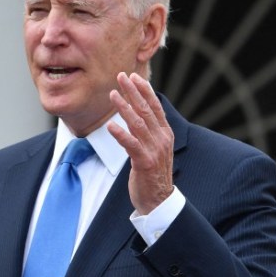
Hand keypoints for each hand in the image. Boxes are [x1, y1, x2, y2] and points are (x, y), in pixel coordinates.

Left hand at [107, 72, 173, 214]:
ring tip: (112, 94)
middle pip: (146, 110)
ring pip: (138, 124)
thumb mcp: (154, 148)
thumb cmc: (152, 173)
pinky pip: (131, 145)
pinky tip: (110, 125)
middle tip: (121, 76)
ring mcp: (154, 150)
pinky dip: (121, 134)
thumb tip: (138, 113)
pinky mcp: (144, 163)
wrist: (159, 200)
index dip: (144, 90)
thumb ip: (148, 131)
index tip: (133, 77)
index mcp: (165, 133)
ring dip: (124, 107)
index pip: (155, 106)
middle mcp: (162, 139)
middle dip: (133, 91)